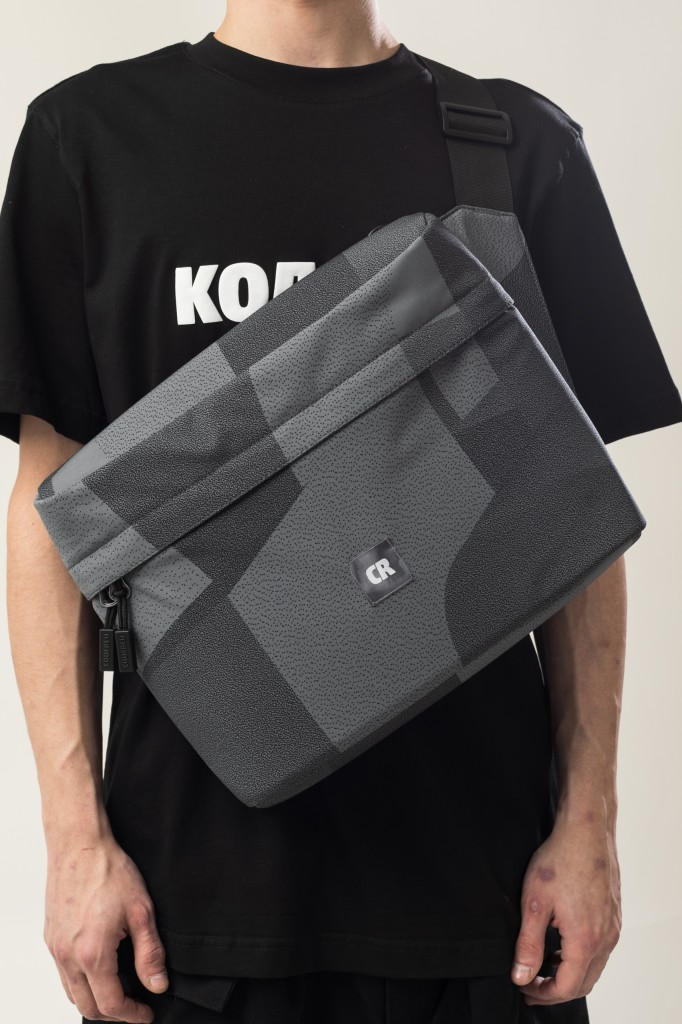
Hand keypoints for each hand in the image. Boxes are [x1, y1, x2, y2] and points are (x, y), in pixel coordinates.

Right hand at [44, 833, 168, 1021]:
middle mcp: (68, 957)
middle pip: (88, 1007)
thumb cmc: (109, 871)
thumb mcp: (141, 911)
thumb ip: (150, 953)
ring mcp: (56, 949)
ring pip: (72, 994)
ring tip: (118, 992)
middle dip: (113, 1015)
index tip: (146, 1014)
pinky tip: (98, 970)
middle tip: (134, 1007)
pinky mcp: (51, 938)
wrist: (79, 846)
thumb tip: (157, 985)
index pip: (111, 1005)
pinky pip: (63, 974)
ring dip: (95, 1001)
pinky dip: (80, 983)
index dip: (132, 1016)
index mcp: (92, 954)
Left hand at [510, 809, 621, 1004]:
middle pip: (584, 983)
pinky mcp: (613, 915)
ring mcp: (613, 926)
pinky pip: (600, 949)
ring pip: (593, 967)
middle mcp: (605, 938)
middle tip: (531, 984)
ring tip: (542, 966)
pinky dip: (580, 957)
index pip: (567, 987)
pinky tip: (561, 944)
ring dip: (569, 974)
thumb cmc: (559, 860)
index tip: (524, 988)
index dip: (543, 993)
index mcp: (586, 939)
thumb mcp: (535, 902)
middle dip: (556, 989)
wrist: (586, 831)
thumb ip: (528, 944)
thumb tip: (521, 976)